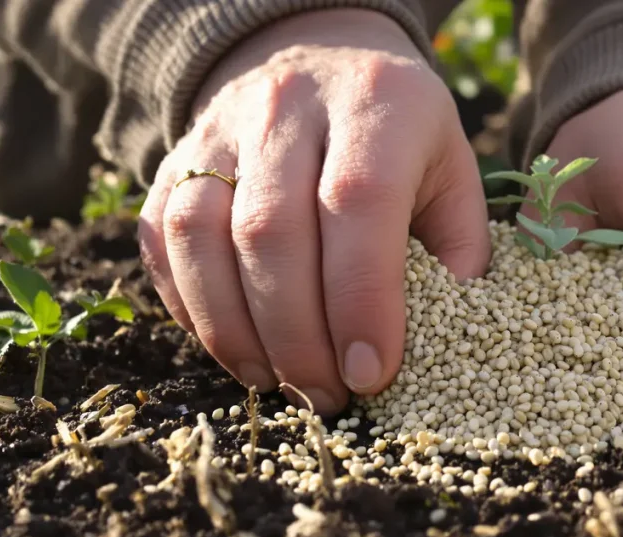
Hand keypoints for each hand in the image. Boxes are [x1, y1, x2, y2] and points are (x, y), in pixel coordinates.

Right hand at [137, 9, 489, 414]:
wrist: (314, 55)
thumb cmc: (396, 131)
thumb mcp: (451, 168)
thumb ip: (461, 245)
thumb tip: (452, 337)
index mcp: (376, 103)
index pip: (359, 204)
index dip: (361, 299)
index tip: (372, 373)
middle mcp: (288, 107)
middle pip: (272, 232)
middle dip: (299, 336)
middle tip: (329, 396)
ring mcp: (219, 130)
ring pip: (201, 238)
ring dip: (236, 332)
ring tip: (279, 384)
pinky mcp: (174, 160)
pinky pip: (161, 241)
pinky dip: (190, 309)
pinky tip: (235, 348)